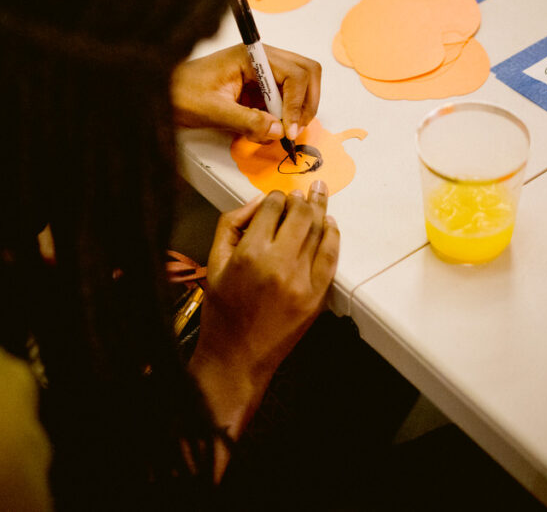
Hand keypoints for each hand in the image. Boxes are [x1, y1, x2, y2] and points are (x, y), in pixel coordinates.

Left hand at [171, 44, 321, 142]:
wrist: (161, 93)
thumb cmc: (179, 93)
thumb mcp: (213, 111)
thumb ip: (247, 121)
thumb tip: (278, 130)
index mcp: (250, 56)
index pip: (295, 73)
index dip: (298, 104)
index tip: (290, 129)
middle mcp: (260, 59)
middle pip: (306, 72)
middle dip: (306, 102)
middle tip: (294, 128)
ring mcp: (260, 72)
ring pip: (298, 84)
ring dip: (297, 109)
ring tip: (281, 130)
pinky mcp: (256, 87)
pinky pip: (282, 98)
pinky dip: (283, 115)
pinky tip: (267, 129)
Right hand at [188, 183, 338, 463]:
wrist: (238, 357)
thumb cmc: (221, 311)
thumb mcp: (214, 263)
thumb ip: (231, 225)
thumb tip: (258, 202)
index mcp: (249, 253)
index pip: (271, 208)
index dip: (275, 197)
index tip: (276, 197)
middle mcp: (279, 263)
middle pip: (300, 215)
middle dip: (303, 198)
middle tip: (307, 189)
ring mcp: (302, 280)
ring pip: (319, 232)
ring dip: (321, 211)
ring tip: (320, 196)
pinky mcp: (317, 295)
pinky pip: (331, 257)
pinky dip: (333, 237)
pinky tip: (330, 225)